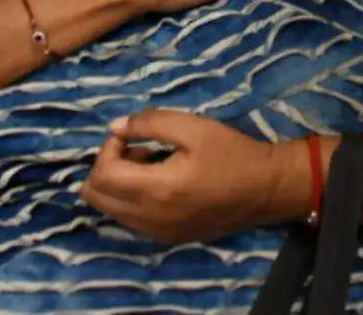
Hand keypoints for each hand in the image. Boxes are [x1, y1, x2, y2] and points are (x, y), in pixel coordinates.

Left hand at [82, 111, 282, 245]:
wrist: (266, 189)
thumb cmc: (232, 153)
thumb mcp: (193, 127)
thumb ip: (149, 123)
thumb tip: (115, 128)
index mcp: (157, 190)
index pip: (103, 174)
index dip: (107, 148)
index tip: (129, 133)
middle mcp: (150, 219)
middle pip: (96, 197)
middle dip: (105, 167)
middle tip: (135, 148)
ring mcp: (157, 233)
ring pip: (110, 210)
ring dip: (117, 184)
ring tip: (149, 163)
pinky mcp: (167, 238)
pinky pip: (129, 220)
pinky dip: (130, 199)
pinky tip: (158, 182)